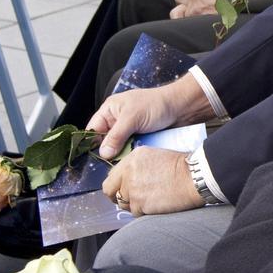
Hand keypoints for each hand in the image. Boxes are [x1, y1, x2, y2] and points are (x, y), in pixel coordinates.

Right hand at [88, 73, 211, 157]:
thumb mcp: (132, 118)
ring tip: (119, 166)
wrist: (181, 108)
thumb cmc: (156, 105)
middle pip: (104, 142)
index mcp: (109, 111)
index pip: (93, 130)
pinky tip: (129, 164)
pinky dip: (129, 156)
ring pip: (117, 148)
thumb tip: (103, 154)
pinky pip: (129, 151)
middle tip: (107, 165)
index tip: (91, 159)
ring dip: (119, 156)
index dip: (91, 144)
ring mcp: (128, 131)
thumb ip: (116, 136)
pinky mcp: (138, 139)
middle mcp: (116, 121)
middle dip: (106, 153)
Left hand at [102, 147, 201, 215]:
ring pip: (123, 204)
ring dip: (134, 205)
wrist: (193, 178)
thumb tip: (126, 180)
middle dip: (118, 197)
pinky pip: (136, 212)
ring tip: (150, 200)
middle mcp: (128, 172)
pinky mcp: (139, 203)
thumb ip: (136, 167)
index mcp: (131, 159)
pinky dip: (145, 212)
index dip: (116, 185)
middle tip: (129, 200)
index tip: (121, 190)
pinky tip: (157, 204)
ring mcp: (132, 189)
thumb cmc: (181, 168)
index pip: (111, 176)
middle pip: (111, 191)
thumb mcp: (154, 157)